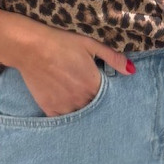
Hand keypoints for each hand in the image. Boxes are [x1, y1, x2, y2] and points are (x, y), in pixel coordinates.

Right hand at [11, 18, 134, 116]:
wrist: (31, 48)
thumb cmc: (61, 43)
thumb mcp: (90, 44)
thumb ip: (113, 58)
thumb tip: (132, 70)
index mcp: (93, 84)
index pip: (108, 97)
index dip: (108, 94)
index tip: (105, 89)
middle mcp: (81, 99)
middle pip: (95, 107)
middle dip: (96, 103)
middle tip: (91, 94)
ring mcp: (65, 106)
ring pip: (80, 115)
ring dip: (82, 110)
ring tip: (78, 99)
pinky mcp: (49, 109)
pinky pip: (63, 119)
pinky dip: (67, 114)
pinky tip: (66, 106)